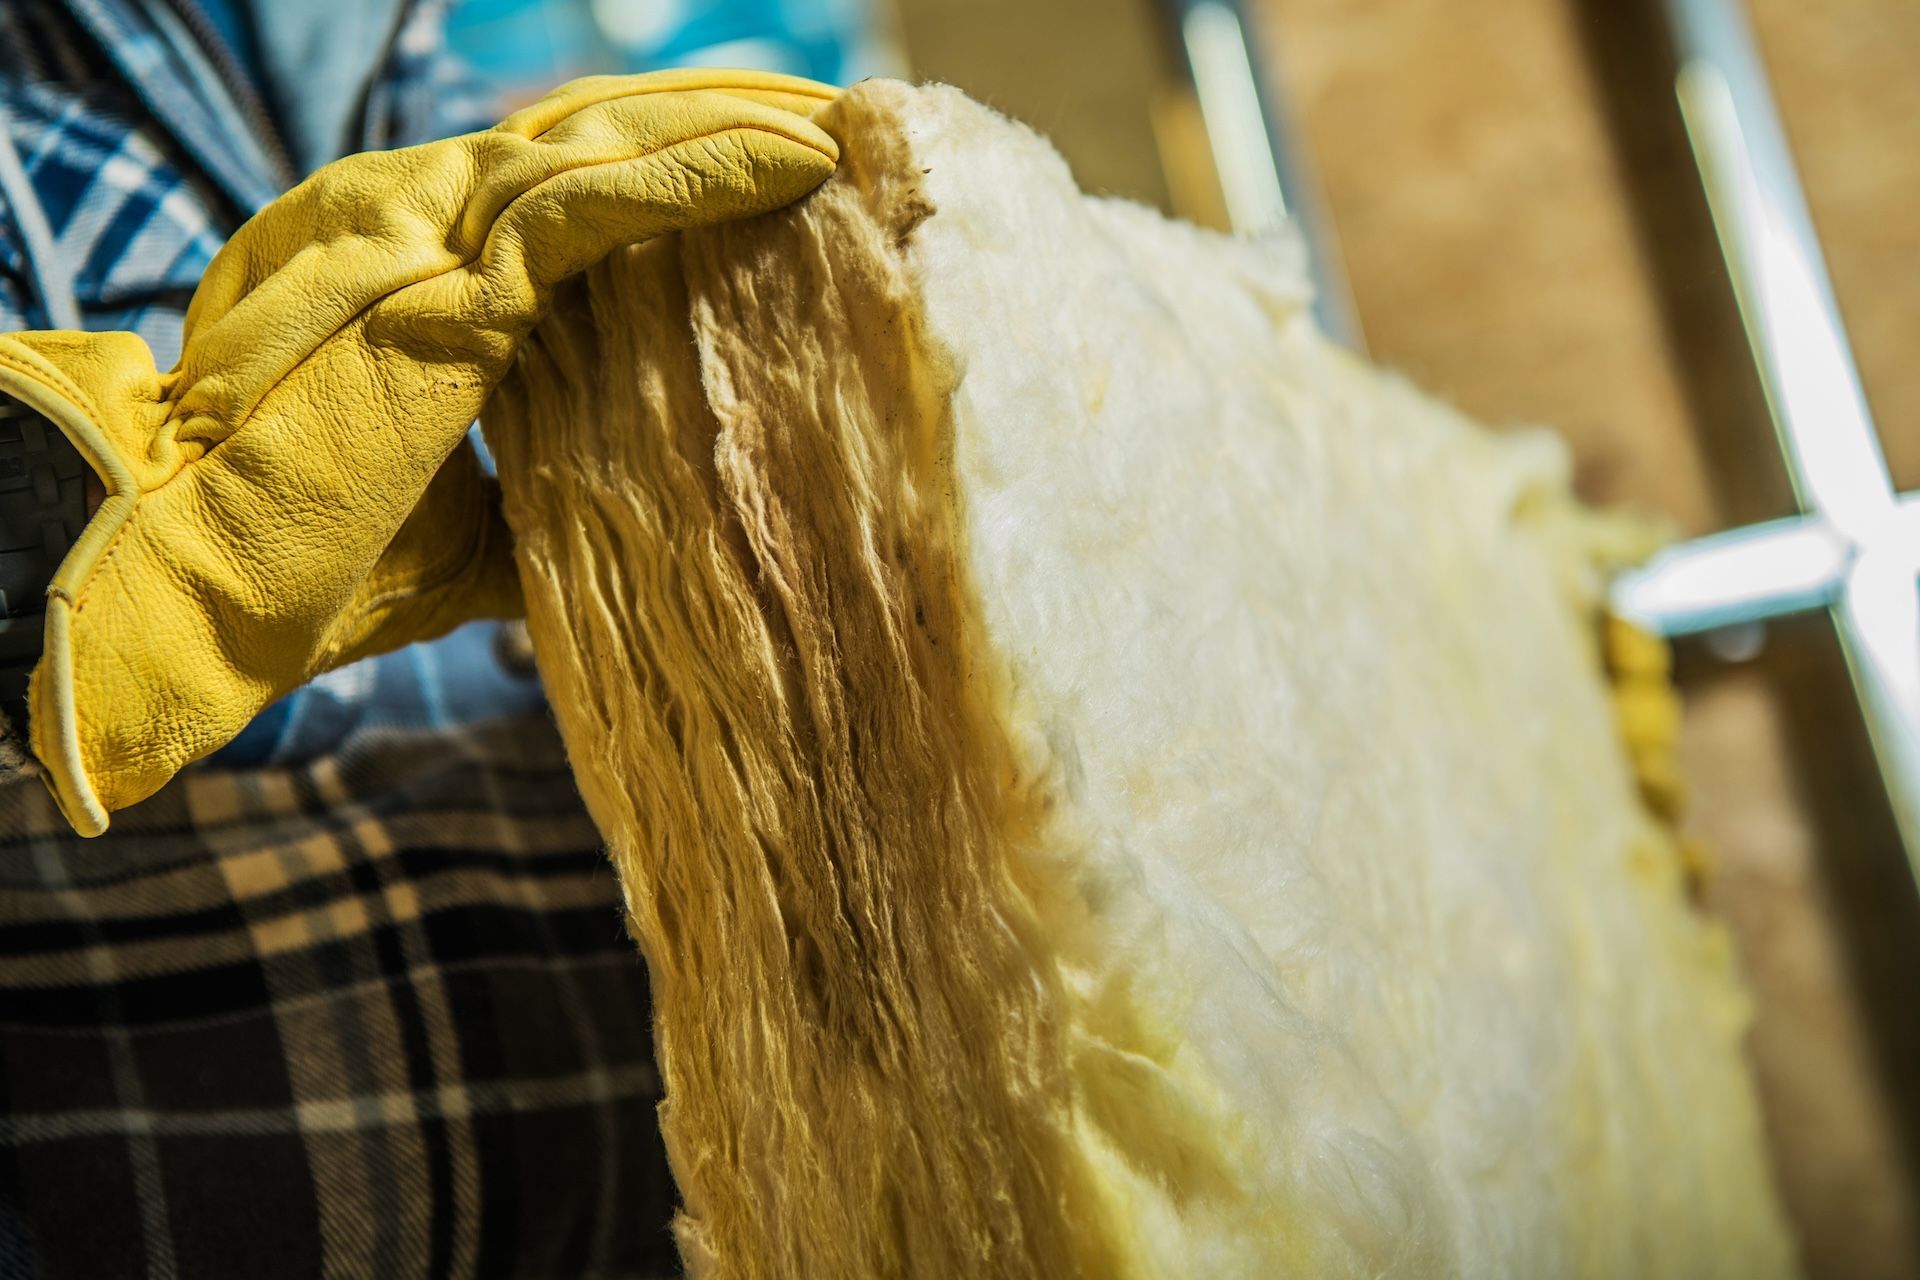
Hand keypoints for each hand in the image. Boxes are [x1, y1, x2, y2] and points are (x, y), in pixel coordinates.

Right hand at [0, 69, 838, 833]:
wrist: (197, 592)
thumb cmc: (310, 568)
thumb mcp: (458, 523)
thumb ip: (534, 492)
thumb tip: (614, 537)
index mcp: (404, 255)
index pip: (561, 181)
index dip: (669, 168)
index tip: (773, 176)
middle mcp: (409, 213)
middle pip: (594, 134)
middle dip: (716, 121)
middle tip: (829, 120)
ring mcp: (423, 231)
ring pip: (607, 145)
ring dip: (731, 133)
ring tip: (836, 132)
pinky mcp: (451, 277)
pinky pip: (600, 201)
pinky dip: (703, 179)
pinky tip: (794, 166)